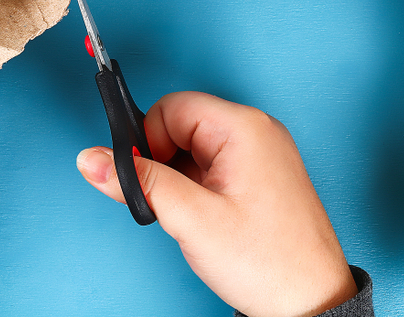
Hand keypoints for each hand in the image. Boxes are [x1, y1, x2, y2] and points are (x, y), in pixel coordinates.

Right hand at [76, 91, 356, 316]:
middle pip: (180, 125)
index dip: (148, 141)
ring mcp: (261, 153)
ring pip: (192, 148)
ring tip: (194, 217)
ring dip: (179, 179)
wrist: (311, 304)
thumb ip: (138, 182)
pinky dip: (196, 189)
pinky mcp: (260, 175)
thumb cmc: (270, 263)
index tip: (147, 178)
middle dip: (163, 162)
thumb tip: (92, 158)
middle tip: (173, 204)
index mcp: (244, 128)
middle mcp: (256, 132)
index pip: (171, 107)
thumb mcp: (191, 220)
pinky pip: (211, 165)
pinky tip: (206, 219)